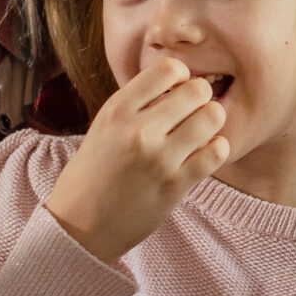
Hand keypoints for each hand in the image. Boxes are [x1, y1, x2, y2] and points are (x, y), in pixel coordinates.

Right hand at [44, 57, 228, 264]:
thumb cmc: (92, 174)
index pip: (169, 69)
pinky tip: (203, 155)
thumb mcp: (104, 127)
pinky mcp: (175, 185)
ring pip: (212, 117)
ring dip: (211, 122)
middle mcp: (139, 130)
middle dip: (200, 99)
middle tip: (191, 115)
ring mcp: (159, 158)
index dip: (181, 78)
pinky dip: (217, 149)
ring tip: (198, 134)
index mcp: (118, 110)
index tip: (176, 93)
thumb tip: (180, 83)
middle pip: (198, 90)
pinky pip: (217, 152)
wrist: (79, 227)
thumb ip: (137, 104)